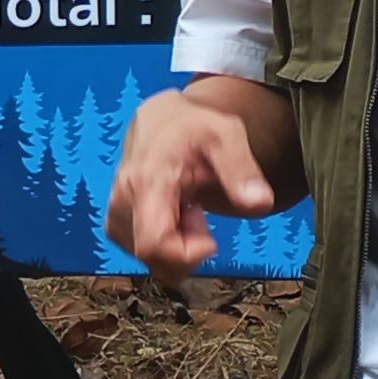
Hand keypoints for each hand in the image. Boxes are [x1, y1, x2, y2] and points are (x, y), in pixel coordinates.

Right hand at [106, 82, 292, 276]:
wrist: (162, 119)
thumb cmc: (193, 126)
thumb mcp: (226, 136)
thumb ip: (242, 171)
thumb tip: (260, 204)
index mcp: (147, 182)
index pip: (154, 244)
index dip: (186, 255)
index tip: (211, 240)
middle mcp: (124, 200)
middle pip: (152, 258)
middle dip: (186, 250)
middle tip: (201, 216)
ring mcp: (117, 212)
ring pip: (149, 259)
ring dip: (177, 247)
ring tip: (189, 212)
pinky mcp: (117, 221)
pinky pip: (143, 252)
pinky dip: (166, 246)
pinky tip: (176, 219)